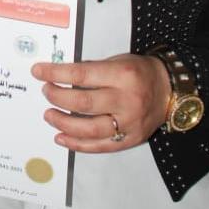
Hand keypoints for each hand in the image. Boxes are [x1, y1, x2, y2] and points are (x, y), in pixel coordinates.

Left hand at [31, 53, 170, 152]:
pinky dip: (77, 144)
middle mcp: (127, 100)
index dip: (55, 73)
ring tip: (49, 115)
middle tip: (46, 92)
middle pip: (82, 103)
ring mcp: (130, 123)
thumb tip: (58, 76)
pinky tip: (61, 137)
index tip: (38, 72)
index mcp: (122, 75)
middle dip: (57, 97)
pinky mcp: (131, 140)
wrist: (170, 90)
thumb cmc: (139, 72)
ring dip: (62, 123)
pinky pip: (100, 146)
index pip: (81, 75)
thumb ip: (91, 71)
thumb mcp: (117, 61)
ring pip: (89, 129)